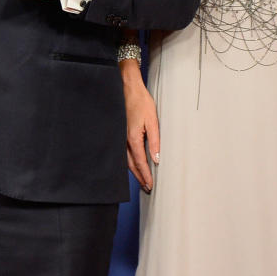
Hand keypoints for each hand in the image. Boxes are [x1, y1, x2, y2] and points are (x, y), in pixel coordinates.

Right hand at [123, 66, 159, 191]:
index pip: (140, 162)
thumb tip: (156, 158)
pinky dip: (128, 162)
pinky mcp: (120, 132)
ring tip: (141, 180)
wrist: (127, 87)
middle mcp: (124, 139)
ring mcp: (120, 136)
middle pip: (131, 164)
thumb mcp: (152, 120)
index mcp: (132, 138)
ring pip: (125, 160)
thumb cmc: (141, 101)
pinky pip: (123, 152)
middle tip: (147, 188)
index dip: (146, 175)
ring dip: (133, 171)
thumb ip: (154, 141)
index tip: (150, 185)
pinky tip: (132, 164)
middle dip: (139, 177)